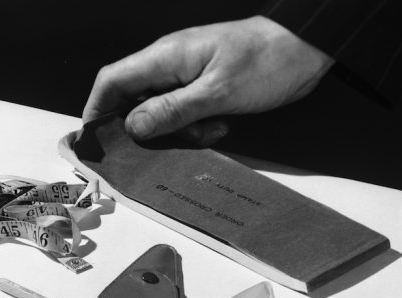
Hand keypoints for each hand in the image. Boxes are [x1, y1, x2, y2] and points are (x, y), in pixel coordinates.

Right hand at [83, 16, 333, 145]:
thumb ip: (172, 111)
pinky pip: (182, 113)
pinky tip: (219, 126)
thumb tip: (132, 127)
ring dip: (177, 131)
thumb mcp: (217, 92)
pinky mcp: (202, 87)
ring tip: (208, 132)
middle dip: (145, 130)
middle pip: (132, 101)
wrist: (308, 48)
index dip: (96, 111)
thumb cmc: (267, 60)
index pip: (112, 81)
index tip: (94, 141)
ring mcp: (185, 75)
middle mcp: (169, 64)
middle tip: (168, 145)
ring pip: (159, 112)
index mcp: (165, 57)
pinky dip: (195, 127)